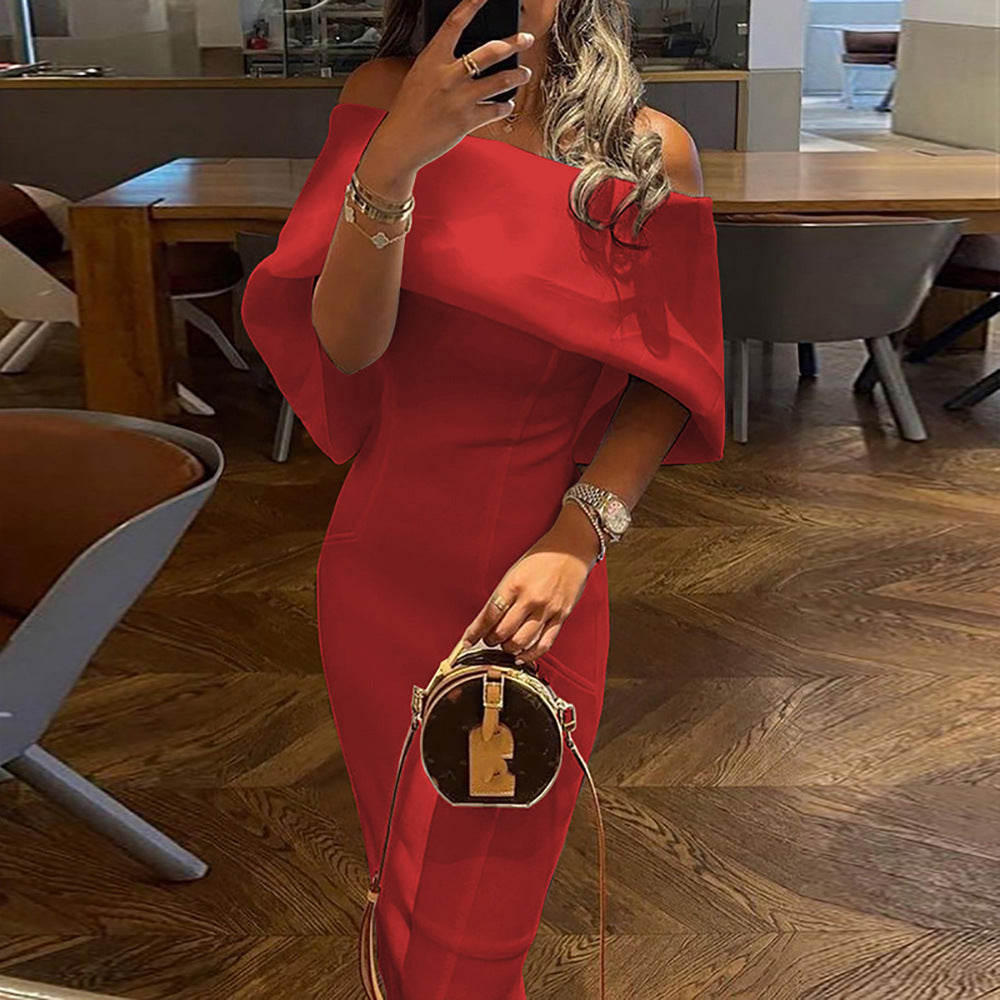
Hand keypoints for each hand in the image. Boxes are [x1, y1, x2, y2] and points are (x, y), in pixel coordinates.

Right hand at [372, 0, 534, 171]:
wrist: (401, 141)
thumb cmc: (408, 110)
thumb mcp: (419, 76)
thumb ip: (441, 64)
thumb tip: (468, 59)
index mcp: (432, 59)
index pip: (455, 23)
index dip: (472, 5)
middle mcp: (447, 76)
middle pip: (489, 52)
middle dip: (514, 43)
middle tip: (526, 38)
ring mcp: (459, 99)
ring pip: (500, 81)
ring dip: (518, 76)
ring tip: (525, 73)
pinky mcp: (467, 121)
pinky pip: (496, 109)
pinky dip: (505, 106)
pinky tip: (507, 103)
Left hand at [460, 505, 601, 663]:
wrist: (571, 550)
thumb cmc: (541, 558)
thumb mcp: (514, 572)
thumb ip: (503, 596)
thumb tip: (488, 621)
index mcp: (514, 584)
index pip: (489, 615)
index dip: (475, 632)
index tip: (467, 641)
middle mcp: (530, 598)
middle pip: (503, 632)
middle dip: (491, 640)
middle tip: (489, 639)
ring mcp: (547, 609)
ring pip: (521, 641)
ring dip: (508, 648)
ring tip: (505, 645)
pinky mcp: (561, 616)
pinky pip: (544, 643)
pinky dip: (530, 654)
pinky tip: (522, 656)